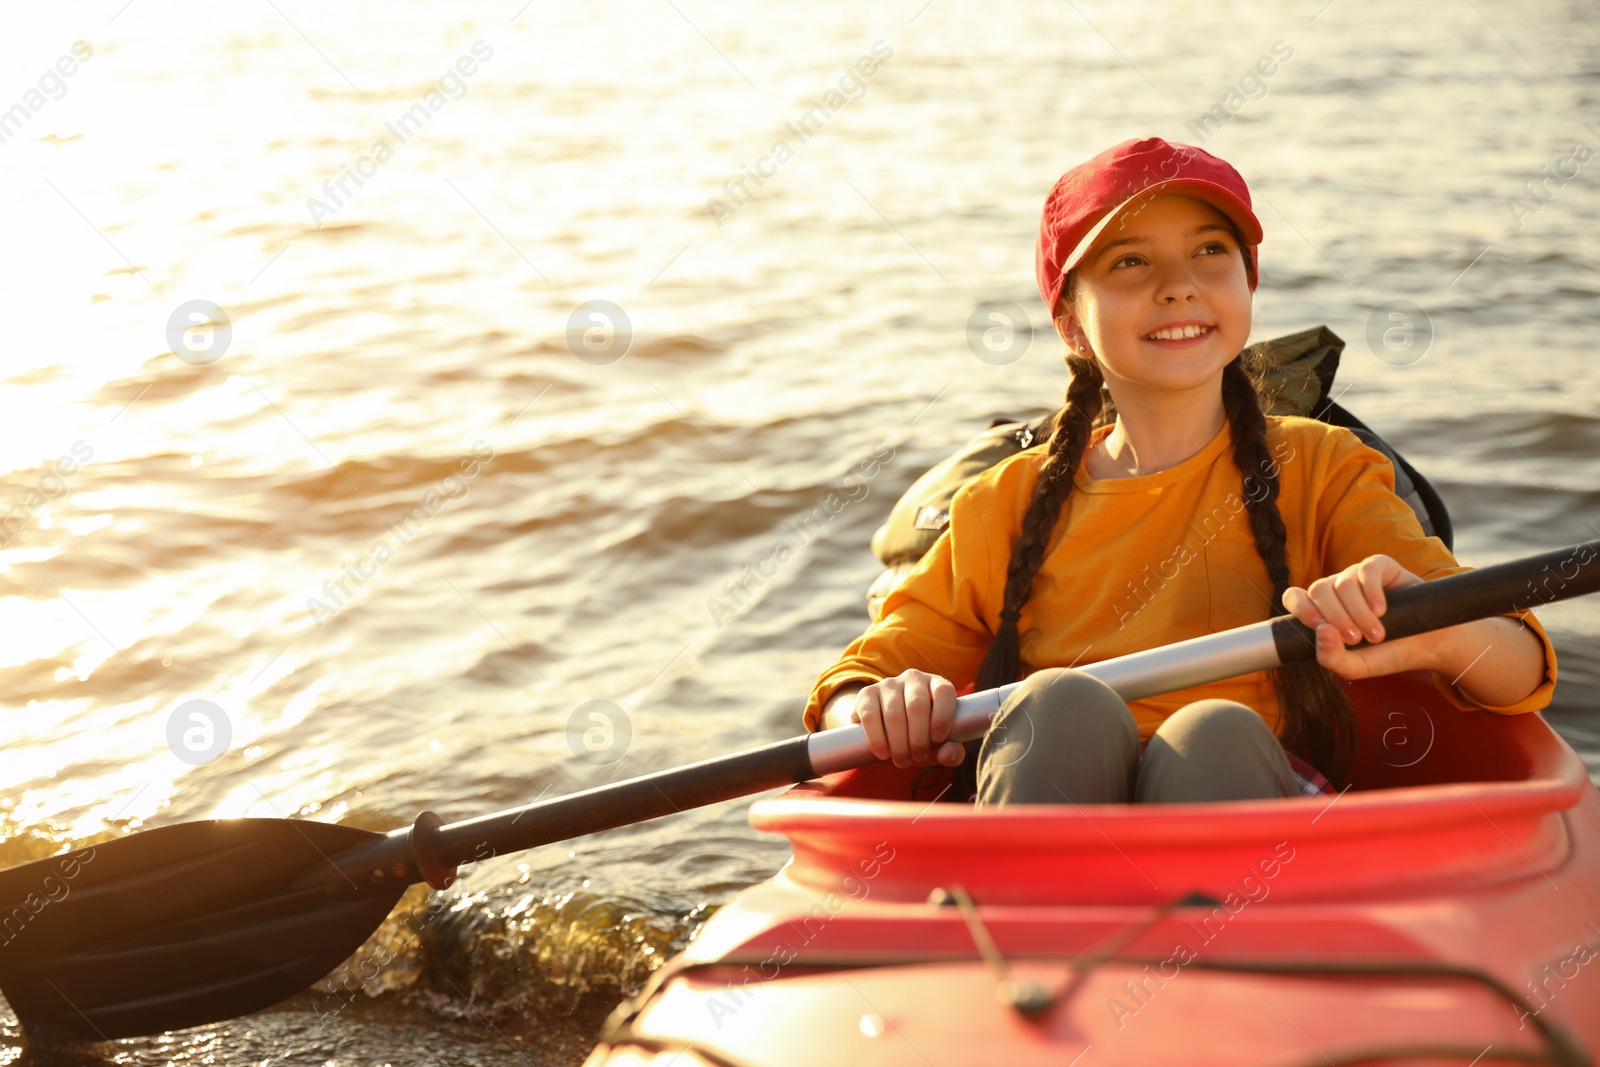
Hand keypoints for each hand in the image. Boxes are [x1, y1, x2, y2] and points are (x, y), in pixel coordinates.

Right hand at [851, 669, 964, 768]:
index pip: (943, 692)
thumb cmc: (920, 735)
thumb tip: (948, 755)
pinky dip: (878, 738)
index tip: (937, 740)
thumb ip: (952, 752)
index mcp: (936, 685)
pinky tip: (883, 753)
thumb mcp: (939, 745)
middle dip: (918, 738)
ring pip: (894, 713)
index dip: (942, 715)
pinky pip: (870, 716)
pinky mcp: (866, 694)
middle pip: (917, 706)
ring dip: (899, 743)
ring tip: (902, 761)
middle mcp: (913, 678)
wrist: (885, 730)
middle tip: (917, 758)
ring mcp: (888, 684)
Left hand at [1281, 554, 1449, 679]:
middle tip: (1357, 639)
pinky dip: (1371, 591)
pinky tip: (1382, 610)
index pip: (1294, 597)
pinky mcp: (1381, 567)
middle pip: (1318, 590)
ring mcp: (1357, 576)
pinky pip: (1366, 569)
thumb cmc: (1386, 653)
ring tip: (1377, 634)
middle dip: (1336, 617)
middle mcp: (1336, 589)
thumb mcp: (1356, 666)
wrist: (1427, 646)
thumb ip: (1332, 658)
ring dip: (1358, 612)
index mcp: (1322, 610)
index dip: (1302, 610)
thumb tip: (1322, 632)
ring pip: (1342, 583)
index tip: (1322, 629)